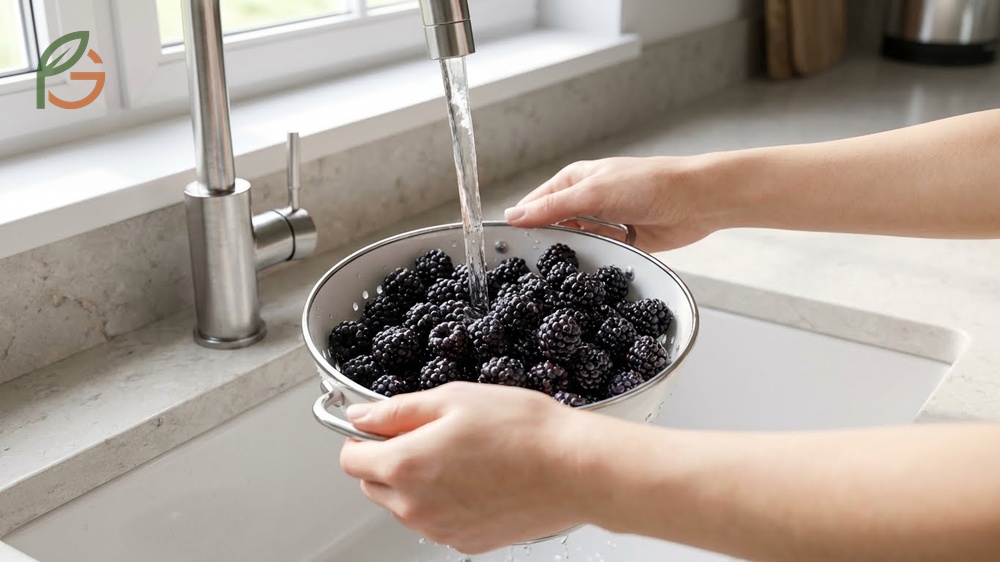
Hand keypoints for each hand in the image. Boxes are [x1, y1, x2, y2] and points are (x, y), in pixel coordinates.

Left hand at [339, 382, 594, 553]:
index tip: (381, 427)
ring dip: (417, 483)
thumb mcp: (453, 399)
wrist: (575, 470)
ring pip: (405, 506)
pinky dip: (445, 502)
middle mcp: (416, 507)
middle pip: (374, 485)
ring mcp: (441, 530)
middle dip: (389, 460)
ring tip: (462, 455)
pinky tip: (478, 478)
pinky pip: (437, 522)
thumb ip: (397, 410)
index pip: (351, 460)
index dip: (363, 438)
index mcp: (406, 465)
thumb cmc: (524, 430)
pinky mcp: (467, 543)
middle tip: (430, 435)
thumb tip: (361, 417)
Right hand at [503, 156, 721, 251]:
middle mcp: (586, 201)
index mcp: (574, 180)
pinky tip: (589, 272)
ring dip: (573, 254)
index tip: (508, 247)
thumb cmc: (647, 184)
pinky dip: (595, 262)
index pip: (536, 203)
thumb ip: (552, 208)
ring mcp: (604, 223)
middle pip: (554, 227)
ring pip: (576, 244)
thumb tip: (514, 216)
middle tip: (533, 268)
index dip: (522, 223)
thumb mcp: (592, 193)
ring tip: (561, 273)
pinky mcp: (621, 243)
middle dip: (547, 244)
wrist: (695, 201)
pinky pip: (599, 256)